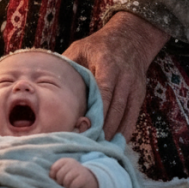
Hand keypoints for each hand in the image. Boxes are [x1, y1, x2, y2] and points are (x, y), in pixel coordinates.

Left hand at [50, 157, 99, 187]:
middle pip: (60, 175)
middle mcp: (72, 163)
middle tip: (63, 187)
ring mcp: (79, 169)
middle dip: (60, 183)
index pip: (54, 168)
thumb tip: (47, 180)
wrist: (91, 182)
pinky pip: (73, 185)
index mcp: (65, 161)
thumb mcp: (65, 173)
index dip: (53, 177)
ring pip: (66, 180)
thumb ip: (57, 174)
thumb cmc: (74, 179)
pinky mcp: (84, 177)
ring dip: (66, 187)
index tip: (56, 182)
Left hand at [62, 11, 168, 140]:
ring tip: (98, 148)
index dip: (94, 113)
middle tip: (87, 145)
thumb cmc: (99, 45)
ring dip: (113, 134)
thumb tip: (49, 83)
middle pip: (114, 109)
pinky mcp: (139, 95)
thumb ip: (68, 65)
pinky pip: (133, 117)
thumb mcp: (80, 49)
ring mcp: (134, 88)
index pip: (102, 94)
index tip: (82, 128)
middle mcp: (124, 78)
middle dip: (102, 129)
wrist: (131, 38)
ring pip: (125, 116)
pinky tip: (113, 142)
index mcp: (108, 66)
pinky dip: (124, 131)